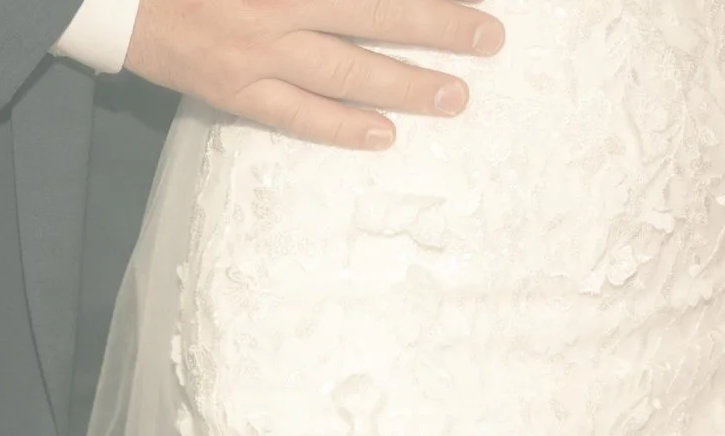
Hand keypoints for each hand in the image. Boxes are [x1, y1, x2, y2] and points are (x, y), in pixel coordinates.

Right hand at [125, 0, 503, 150]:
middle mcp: (280, 6)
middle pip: (378, 13)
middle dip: (440, 26)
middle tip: (488, 39)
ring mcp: (259, 51)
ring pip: (349, 70)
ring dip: (407, 84)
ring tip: (455, 95)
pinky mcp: (236, 89)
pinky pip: (298, 115)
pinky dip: (343, 127)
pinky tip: (384, 135)